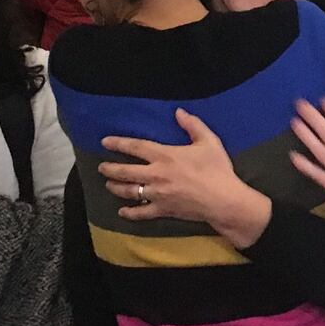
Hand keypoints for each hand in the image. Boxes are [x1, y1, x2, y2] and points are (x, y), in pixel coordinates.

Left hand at [101, 109, 270, 246]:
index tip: (105, 142)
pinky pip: (141, 213)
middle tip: (101, 167)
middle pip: (125, 171)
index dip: (119, 143)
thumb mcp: (209, 141)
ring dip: (116, 187)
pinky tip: (122, 212)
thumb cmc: (216, 169)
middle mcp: (156, 174)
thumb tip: (178, 112)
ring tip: (108, 184)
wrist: (223, 200)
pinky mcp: (162, 210)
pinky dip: (130, 212)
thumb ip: (193, 125)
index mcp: (165, 156)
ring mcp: (157, 194)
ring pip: (129, 191)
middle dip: (110, 168)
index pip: (136, 147)